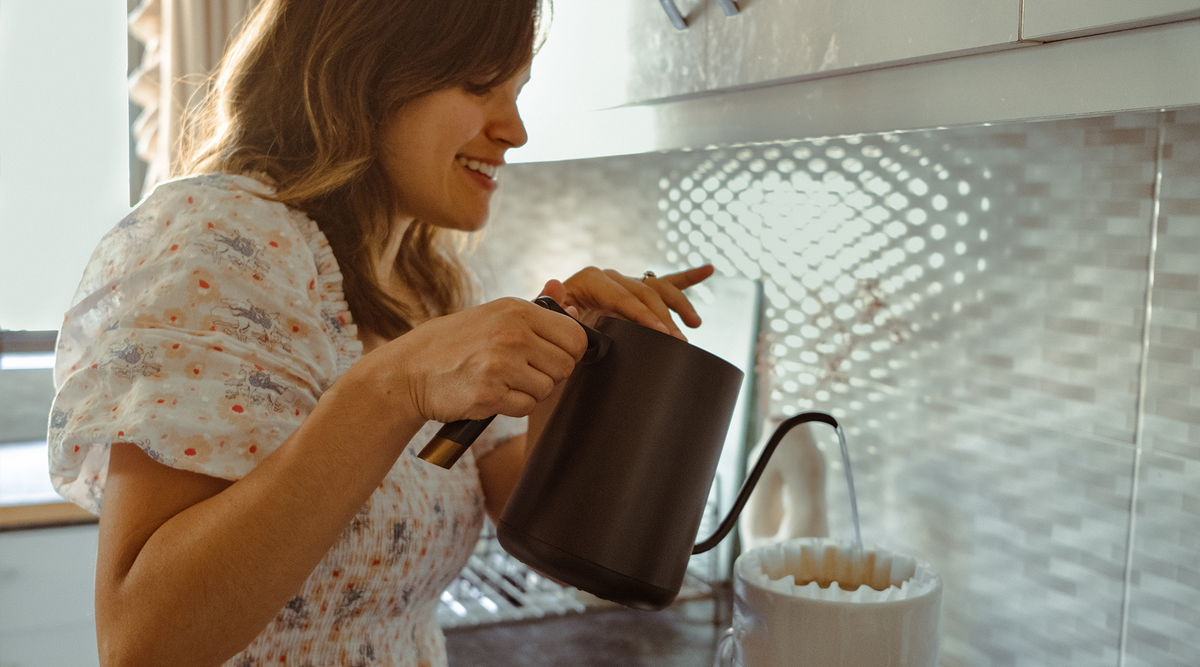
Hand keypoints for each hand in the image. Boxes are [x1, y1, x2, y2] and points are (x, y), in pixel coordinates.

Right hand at [386, 298, 587, 422]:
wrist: (409, 371)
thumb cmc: (455, 344)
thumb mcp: (494, 315)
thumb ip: (538, 313)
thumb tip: (575, 308)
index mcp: (518, 310)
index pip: (576, 337)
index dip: (568, 352)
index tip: (549, 356)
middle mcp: (512, 333)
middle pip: (565, 366)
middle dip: (547, 374)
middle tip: (520, 371)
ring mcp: (500, 364)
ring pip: (546, 389)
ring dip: (528, 391)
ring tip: (501, 380)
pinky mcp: (489, 394)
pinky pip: (525, 407)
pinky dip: (511, 406)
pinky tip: (490, 393)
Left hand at [542, 264, 715, 340]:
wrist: (545, 340)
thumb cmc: (545, 334)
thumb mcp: (547, 324)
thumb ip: (558, 313)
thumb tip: (573, 308)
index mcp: (588, 281)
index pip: (623, 296)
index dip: (644, 315)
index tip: (663, 333)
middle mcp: (608, 278)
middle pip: (645, 293)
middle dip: (665, 317)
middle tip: (681, 342)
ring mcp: (623, 284)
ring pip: (658, 288)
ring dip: (679, 304)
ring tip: (694, 324)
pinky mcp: (632, 294)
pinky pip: (662, 284)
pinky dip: (686, 278)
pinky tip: (708, 270)